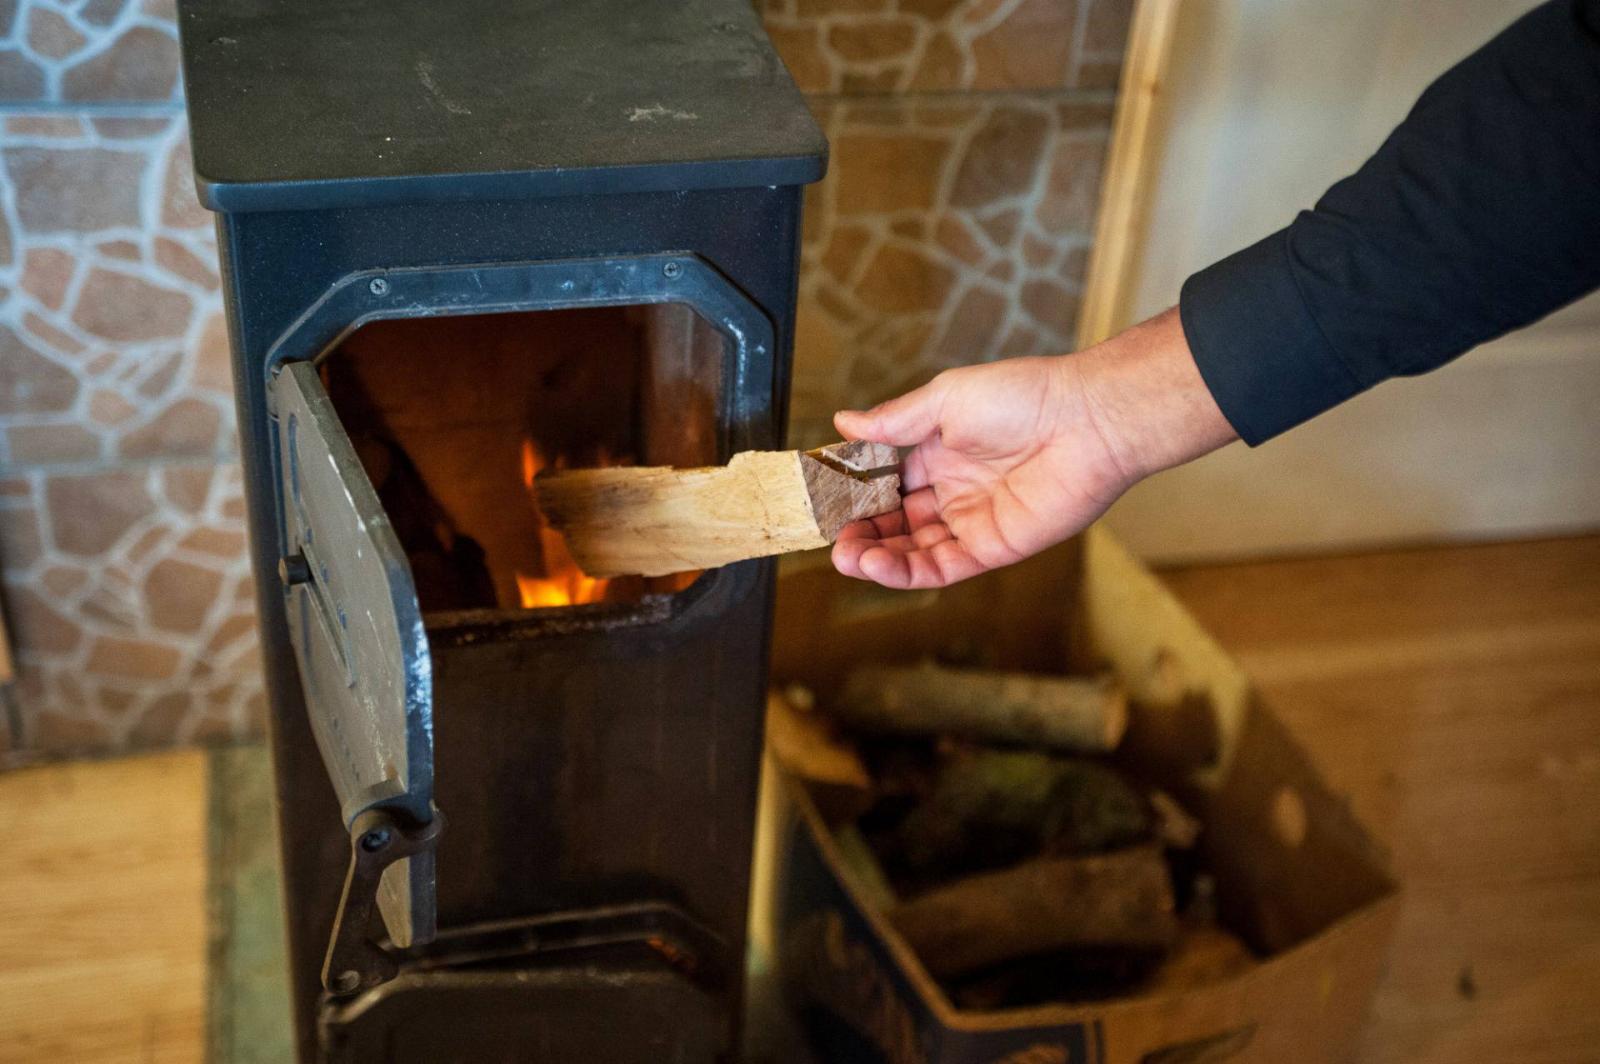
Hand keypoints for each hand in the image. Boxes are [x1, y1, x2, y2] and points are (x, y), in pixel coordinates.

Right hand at [831, 308, 1236, 587]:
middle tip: (831, 538)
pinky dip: (906, 570)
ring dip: (877, 556)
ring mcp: (973, 520)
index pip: (885, 481)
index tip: (824, 501)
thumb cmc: (1026, 396)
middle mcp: (954, 489)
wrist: (1088, 420)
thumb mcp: (945, 399)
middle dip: (861, 531)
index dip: (854, 494)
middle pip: (895, 522)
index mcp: (940, 451)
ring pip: (913, 549)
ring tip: (845, 555)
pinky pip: (942, 566)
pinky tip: (876, 564)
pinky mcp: (994, 547)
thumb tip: (844, 423)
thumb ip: (894, 421)